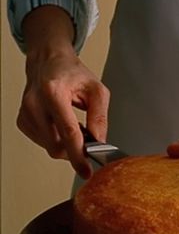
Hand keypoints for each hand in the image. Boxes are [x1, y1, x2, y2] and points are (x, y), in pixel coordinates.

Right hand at [18, 6, 109, 178]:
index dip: (78, 155)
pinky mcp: (22, 121)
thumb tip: (99, 143)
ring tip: (73, 123)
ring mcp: (26, 113)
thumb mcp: (97, 91)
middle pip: (56, 146)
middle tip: (86, 137)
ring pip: (50, 147)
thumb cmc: (72, 74)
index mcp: (54, 92)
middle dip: (74, 150)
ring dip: (66, 143)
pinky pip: (43, 142)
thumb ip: (100, 118)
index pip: (68, 132)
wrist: (48, 62)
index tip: (86, 171)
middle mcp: (35, 103)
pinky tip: (60, 124)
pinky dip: (56, 139)